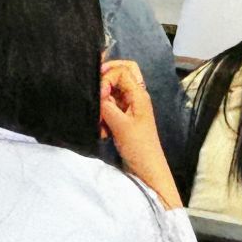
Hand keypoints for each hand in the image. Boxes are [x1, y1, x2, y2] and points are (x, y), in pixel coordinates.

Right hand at [100, 60, 179, 208]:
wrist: (147, 170)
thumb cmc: (138, 147)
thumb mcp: (120, 125)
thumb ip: (106, 105)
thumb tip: (95, 91)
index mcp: (139, 95)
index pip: (122, 71)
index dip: (107, 78)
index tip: (99, 95)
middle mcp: (135, 97)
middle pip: (121, 73)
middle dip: (106, 79)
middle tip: (94, 90)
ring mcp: (130, 107)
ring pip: (113, 91)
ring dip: (103, 102)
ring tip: (99, 119)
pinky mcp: (123, 118)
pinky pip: (110, 107)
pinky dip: (103, 115)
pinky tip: (102, 131)